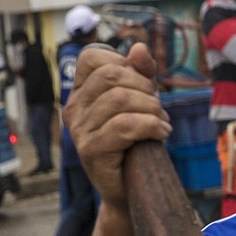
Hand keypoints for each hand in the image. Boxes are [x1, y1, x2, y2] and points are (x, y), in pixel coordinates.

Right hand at [63, 42, 170, 209]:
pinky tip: (161, 133)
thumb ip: (141, 74)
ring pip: (121, 99)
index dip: (125, 64)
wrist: (132, 187)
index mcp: (80, 92)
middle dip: (145, 88)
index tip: (143, 85)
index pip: (93, 57)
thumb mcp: (142, 101)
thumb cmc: (136, 141)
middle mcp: (73, 109)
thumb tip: (139, 47)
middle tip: (158, 108)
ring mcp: (79, 131)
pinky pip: (124, 125)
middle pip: (111, 75)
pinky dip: (151, 126)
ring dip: (152, 109)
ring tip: (161, 122)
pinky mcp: (91, 151)